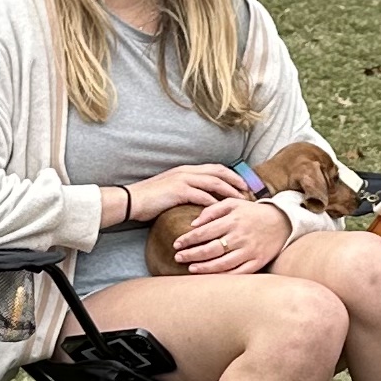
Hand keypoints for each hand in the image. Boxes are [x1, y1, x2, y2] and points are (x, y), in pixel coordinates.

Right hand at [120, 163, 243, 223]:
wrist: (131, 200)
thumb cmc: (150, 199)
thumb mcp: (172, 191)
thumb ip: (187, 191)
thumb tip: (203, 201)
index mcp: (187, 170)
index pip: (215, 168)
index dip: (231, 175)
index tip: (244, 185)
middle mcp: (187, 171)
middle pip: (219, 172)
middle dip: (236, 181)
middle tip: (249, 192)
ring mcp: (183, 179)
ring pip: (215, 183)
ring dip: (230, 192)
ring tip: (241, 202)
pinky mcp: (179, 190)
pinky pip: (203, 196)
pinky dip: (215, 203)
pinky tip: (223, 212)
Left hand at [167, 193, 290, 274]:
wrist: (282, 222)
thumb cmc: (253, 212)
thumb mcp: (233, 203)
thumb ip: (212, 210)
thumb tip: (194, 223)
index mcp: (232, 220)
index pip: (204, 232)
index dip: (188, 239)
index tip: (177, 244)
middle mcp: (240, 236)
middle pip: (210, 249)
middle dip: (191, 254)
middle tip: (178, 257)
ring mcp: (249, 251)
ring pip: (222, 264)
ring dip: (204, 267)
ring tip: (191, 268)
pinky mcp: (257, 262)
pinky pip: (238, 273)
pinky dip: (223, 276)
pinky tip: (211, 276)